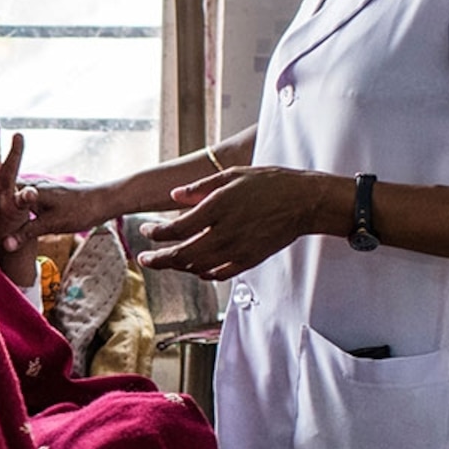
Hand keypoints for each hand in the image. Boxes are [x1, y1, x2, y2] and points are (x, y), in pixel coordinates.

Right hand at [11, 177, 108, 256]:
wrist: (107, 201)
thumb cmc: (80, 210)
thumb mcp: (51, 224)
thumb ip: (27, 233)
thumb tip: (5, 244)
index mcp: (31, 189)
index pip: (2, 194)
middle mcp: (36, 186)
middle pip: (10, 196)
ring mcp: (44, 190)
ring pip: (21, 200)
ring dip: (12, 210)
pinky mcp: (52, 196)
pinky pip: (31, 202)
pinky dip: (25, 211)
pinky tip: (23, 220)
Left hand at [130, 167, 346, 279]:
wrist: (304, 202)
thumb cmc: (270, 184)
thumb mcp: (232, 175)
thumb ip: (200, 187)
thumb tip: (174, 196)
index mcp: (217, 207)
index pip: (175, 228)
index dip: (155, 233)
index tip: (146, 231)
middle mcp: (224, 232)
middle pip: (181, 254)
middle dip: (157, 259)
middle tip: (143, 259)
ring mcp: (237, 250)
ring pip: (197, 267)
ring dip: (177, 266)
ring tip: (165, 262)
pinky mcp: (249, 260)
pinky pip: (218, 274)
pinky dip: (202, 273)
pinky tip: (195, 269)